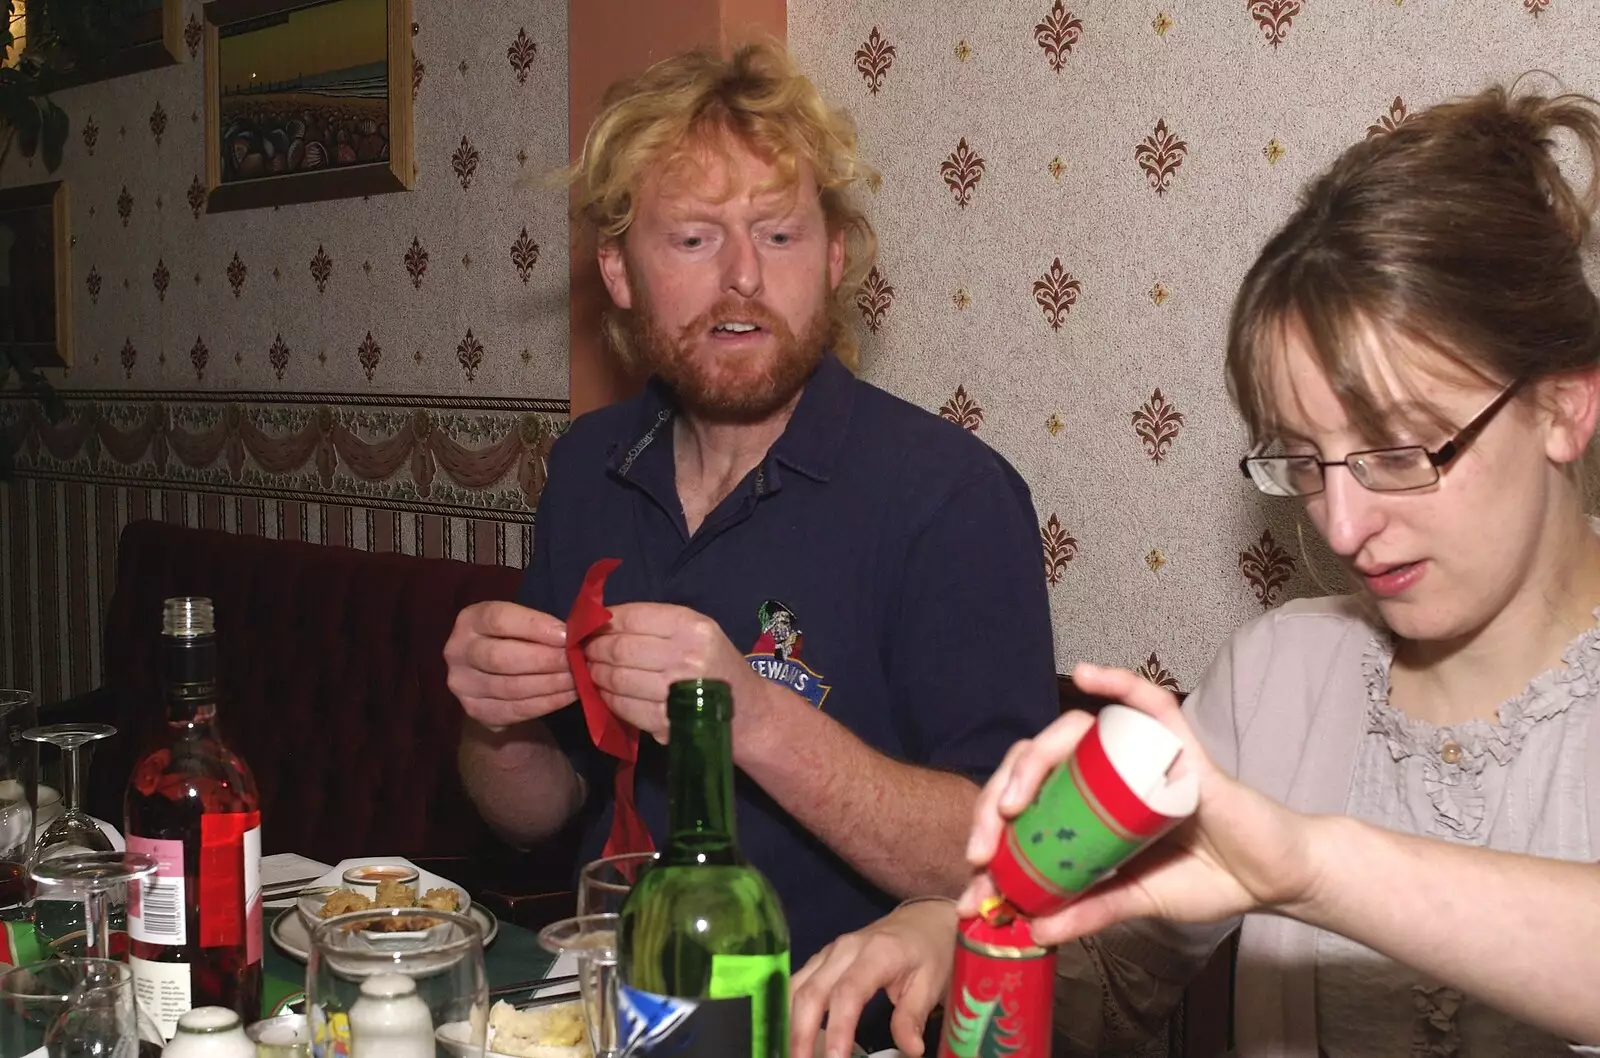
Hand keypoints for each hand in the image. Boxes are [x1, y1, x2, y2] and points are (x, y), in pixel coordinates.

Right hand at [443, 601, 573, 730]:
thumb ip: (540, 625)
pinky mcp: (475, 710)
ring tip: (577, 679)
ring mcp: (463, 684)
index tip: (567, 635)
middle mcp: (458, 651)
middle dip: (544, 660)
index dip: (535, 626)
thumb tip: (578, 632)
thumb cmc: (515, 638)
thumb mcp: (520, 622)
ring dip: (549, 684)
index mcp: (470, 620)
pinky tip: (567, 696)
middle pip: (501, 657)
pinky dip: (546, 704)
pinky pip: (514, 710)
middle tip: (576, 661)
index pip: (500, 620)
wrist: (492, 674)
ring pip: (509, 687)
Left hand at [582, 602, 770, 743]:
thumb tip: (599, 621)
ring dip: (596, 675)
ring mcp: (676, 692)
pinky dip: (608, 699)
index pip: (630, 618)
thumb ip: (655, 623)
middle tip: (587, 653)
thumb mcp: (698, 632)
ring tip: (595, 673)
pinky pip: (623, 707)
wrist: (749, 713)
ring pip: (616, 678)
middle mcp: (686, 656)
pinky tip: (609, 694)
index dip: (601, 623)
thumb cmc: (717, 665)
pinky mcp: (667, 722)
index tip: (590, 628)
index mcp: (692, 627)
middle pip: (618, 649)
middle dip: (594, 650)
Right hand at [790, 899, 959, 1057]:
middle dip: (802, 1034)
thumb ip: (913, 1016)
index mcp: (877, 953)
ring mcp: (829, 951)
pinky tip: (793, 1035)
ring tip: (794, 1054)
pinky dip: (790, 1011)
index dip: (838, 1029)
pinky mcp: (822, 958)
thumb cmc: (930, 951)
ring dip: (790, 1024)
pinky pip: (797, 983)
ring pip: (797, 987)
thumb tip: (910, 1050)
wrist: (923, 920)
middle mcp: (845, 949)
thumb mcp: (931, 983)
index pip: (848, 993)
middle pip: (812, 992)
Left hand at [958, 663, 1321, 945]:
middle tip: (981, 847)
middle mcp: (1109, 771)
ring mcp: (1142, 756)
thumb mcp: (1135, 901)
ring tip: (1010, 803)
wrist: (1273, 880)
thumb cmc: (1210, 877)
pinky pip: (1149, 705)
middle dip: (999, 800)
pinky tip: (1086, 674)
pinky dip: (1119, 684)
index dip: (994, 829)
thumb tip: (1034, 928)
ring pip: (1074, 735)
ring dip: (1034, 762)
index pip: (1031, 799)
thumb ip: (1089, 910)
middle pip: (1040, 764)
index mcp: (1093, 803)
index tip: (974, 871)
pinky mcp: (1182, 750)